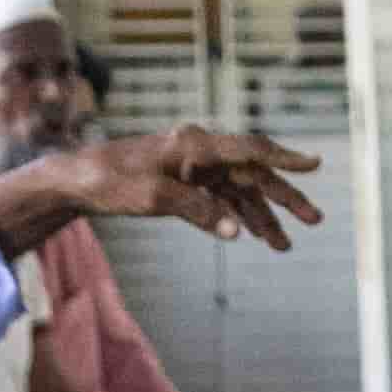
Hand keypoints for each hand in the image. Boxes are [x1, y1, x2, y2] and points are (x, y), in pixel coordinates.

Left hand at [0, 128, 322, 256]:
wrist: (74, 180)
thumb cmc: (110, 180)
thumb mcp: (153, 197)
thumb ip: (198, 211)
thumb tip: (236, 231)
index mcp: (195, 145)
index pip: (251, 149)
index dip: (286, 159)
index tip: (316, 165)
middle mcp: (200, 152)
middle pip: (254, 174)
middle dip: (284, 198)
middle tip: (314, 220)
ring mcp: (193, 167)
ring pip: (240, 192)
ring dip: (262, 217)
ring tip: (284, 246)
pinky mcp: (184, 182)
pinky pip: (220, 200)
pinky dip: (236, 217)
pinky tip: (251, 235)